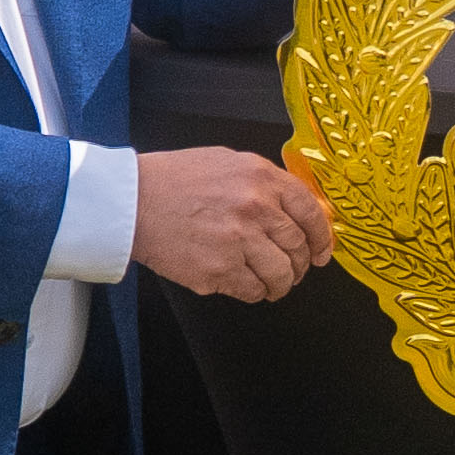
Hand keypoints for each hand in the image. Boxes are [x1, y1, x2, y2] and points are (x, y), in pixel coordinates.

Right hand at [139, 147, 335, 300]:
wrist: (132, 202)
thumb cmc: (175, 180)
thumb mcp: (228, 163)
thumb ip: (265, 183)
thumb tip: (296, 210)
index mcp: (261, 178)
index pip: (310, 211)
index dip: (322, 236)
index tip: (322, 250)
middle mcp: (255, 208)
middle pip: (298, 247)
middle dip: (301, 264)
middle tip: (295, 269)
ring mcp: (238, 242)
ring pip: (281, 274)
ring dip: (281, 283)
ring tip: (274, 284)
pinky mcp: (219, 270)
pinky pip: (253, 290)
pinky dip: (256, 292)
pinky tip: (247, 284)